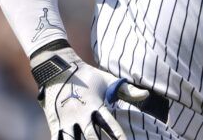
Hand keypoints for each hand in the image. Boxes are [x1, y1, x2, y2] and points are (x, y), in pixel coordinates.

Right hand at [31, 45, 148, 139]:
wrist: (58, 69)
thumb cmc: (88, 76)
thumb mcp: (108, 80)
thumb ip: (127, 90)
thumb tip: (147, 94)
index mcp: (96, 105)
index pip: (109, 124)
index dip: (117, 135)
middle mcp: (81, 114)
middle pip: (92, 136)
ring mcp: (67, 120)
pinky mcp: (55, 123)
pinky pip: (58, 139)